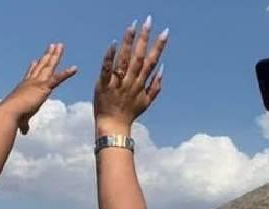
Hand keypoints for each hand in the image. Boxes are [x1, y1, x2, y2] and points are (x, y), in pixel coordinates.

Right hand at [2, 44, 76, 134]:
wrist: (10, 112)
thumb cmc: (14, 116)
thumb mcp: (21, 119)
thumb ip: (24, 124)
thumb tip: (23, 132)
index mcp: (25, 87)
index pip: (30, 74)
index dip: (34, 67)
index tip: (36, 59)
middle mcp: (31, 81)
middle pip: (41, 65)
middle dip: (48, 55)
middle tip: (53, 46)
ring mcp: (37, 82)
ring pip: (49, 66)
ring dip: (55, 55)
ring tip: (60, 45)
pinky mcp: (44, 87)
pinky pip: (58, 78)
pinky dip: (67, 73)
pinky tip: (75, 68)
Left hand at [94, 17, 167, 133]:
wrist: (113, 126)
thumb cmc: (129, 113)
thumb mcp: (147, 102)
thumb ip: (156, 86)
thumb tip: (162, 69)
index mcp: (141, 83)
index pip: (152, 61)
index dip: (159, 46)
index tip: (165, 32)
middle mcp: (131, 81)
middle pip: (139, 57)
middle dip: (145, 38)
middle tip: (148, 21)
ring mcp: (117, 83)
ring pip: (124, 60)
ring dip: (129, 43)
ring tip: (132, 26)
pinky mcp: (103, 85)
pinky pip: (107, 70)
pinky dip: (109, 57)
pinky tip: (112, 44)